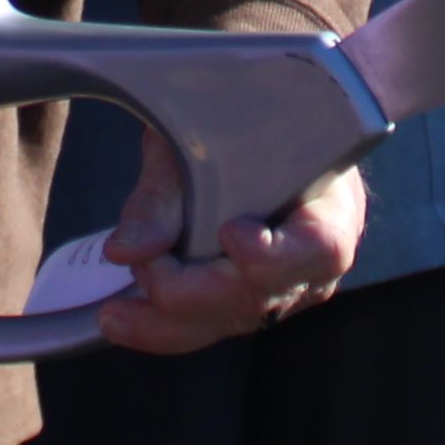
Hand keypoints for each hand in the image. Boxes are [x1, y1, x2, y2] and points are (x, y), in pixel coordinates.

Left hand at [95, 138, 364, 352]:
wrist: (241, 121)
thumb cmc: (232, 118)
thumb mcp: (197, 138)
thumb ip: (165, 192)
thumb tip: (125, 251)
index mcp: (331, 203)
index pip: (321, 247)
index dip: (276, 255)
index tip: (229, 233)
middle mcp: (313, 259)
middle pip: (264, 297)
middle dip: (195, 295)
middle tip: (141, 271)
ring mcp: (282, 288)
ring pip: (229, 320)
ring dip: (167, 322)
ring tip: (113, 314)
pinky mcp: (247, 301)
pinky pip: (209, 325)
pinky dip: (162, 325)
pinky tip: (119, 318)